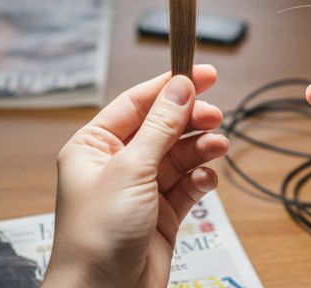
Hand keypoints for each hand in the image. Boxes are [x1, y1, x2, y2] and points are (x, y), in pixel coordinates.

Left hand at [43, 66, 229, 287]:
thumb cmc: (96, 237)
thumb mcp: (130, 170)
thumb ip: (160, 127)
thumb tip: (179, 88)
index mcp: (93, 146)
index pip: (136, 103)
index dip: (170, 86)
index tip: (202, 73)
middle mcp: (115, 165)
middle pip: (162, 127)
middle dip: (190, 120)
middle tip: (215, 115)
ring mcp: (139, 190)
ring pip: (178, 156)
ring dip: (199, 148)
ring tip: (217, 146)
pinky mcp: (160, 215)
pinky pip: (187, 185)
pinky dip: (200, 178)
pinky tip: (207, 178)